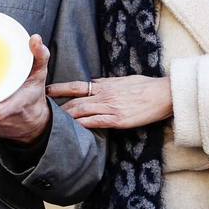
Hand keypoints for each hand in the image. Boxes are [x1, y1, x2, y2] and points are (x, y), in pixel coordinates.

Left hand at [50, 75, 170, 130]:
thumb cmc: (147, 86)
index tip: (47, 90)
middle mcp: (105, 95)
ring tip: (53, 123)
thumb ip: (108, 82)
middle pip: (75, 101)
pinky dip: (83, 125)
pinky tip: (73, 129)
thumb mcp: (125, 80)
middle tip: (43, 112)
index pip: (77, 86)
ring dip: (67, 117)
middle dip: (59, 107)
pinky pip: (96, 122)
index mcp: (106, 85)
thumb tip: (94, 81)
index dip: (60, 88)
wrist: (165, 93)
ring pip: (82, 111)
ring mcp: (111, 107)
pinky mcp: (119, 119)